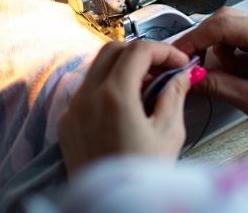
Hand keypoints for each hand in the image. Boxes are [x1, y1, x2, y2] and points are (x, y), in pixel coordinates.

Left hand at [58, 41, 192, 175]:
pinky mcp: (67, 124)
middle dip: (141, 53)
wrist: (114, 210)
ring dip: (124, 68)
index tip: (180, 63)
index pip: (138, 50)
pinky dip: (108, 86)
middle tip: (164, 70)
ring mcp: (73, 109)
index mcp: (114, 95)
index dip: (164, 50)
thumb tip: (181, 75)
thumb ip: (174, 95)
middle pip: (113, 50)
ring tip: (149, 88)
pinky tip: (128, 106)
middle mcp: (87, 97)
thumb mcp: (168, 134)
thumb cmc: (144, 176)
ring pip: (97, 68)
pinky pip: (87, 90)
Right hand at [173, 8, 247, 132]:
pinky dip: (229, 53)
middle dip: (205, 42)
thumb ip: (220, 86)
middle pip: (226, 20)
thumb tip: (189, 77)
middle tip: (191, 65)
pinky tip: (235, 72)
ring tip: (227, 76)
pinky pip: (240, 37)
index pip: (226, 25)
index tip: (178, 54)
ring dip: (218, 50)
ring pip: (230, 27)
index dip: (196, 38)